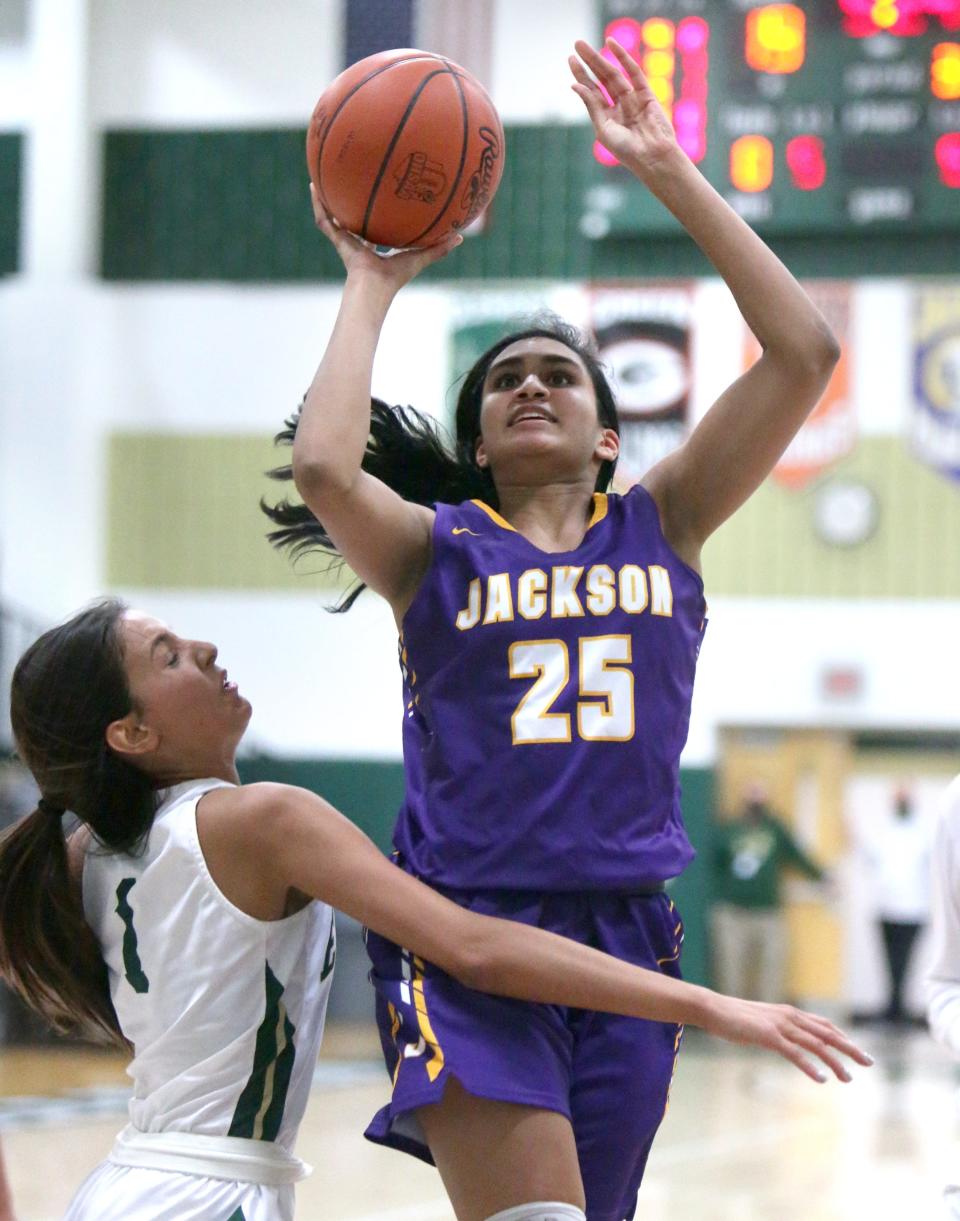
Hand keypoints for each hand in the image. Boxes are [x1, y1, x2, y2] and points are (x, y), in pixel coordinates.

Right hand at [310, 183, 462, 290]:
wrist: (374, 289)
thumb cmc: (395, 278)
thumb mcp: (420, 257)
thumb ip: (438, 248)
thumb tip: (461, 236)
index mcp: (374, 248)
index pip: (373, 229)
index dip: (376, 216)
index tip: (379, 202)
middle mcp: (357, 243)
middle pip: (351, 219)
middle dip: (349, 204)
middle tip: (350, 182)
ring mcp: (345, 241)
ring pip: (333, 216)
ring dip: (328, 199)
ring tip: (324, 177)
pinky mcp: (336, 240)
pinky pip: (324, 220)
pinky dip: (318, 204)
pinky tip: (314, 186)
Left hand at [569, 37, 678, 177]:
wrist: (652, 157)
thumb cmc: (627, 150)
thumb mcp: (603, 128)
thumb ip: (592, 105)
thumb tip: (575, 85)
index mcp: (607, 117)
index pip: (592, 91)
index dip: (581, 75)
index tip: (571, 59)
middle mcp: (619, 105)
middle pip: (601, 78)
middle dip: (589, 61)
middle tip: (577, 43)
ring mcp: (632, 98)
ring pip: (614, 73)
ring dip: (600, 58)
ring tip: (586, 45)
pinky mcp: (646, 93)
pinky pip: (633, 72)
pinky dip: (623, 58)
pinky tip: (611, 44)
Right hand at [702, 994, 873, 1083]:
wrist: (713, 1008)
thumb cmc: (733, 1017)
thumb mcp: (761, 1021)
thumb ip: (777, 1029)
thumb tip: (786, 1041)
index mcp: (789, 1012)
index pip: (823, 1024)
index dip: (842, 1036)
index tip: (856, 1050)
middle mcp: (789, 1016)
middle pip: (827, 1033)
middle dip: (850, 1048)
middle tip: (869, 1063)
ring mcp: (780, 1025)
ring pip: (816, 1044)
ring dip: (835, 1061)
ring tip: (848, 1078)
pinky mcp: (768, 1036)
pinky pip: (794, 1053)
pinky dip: (810, 1066)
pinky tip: (821, 1078)